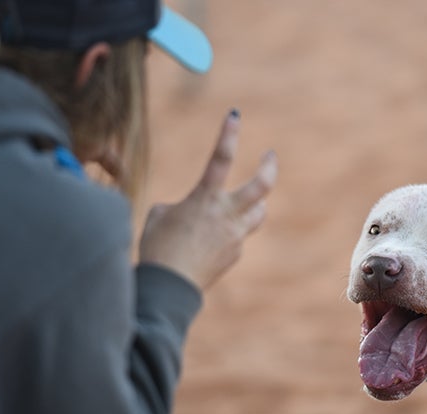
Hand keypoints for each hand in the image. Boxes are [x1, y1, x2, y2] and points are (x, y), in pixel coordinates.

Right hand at [139, 109, 277, 289]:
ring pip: (258, 213)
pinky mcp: (235, 254)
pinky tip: (208, 244)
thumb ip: (181, 206)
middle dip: (269, 168)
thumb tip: (191, 212)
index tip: (235, 114)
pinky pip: (238, 237)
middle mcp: (226, 215)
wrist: (169, 287)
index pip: (220, 159)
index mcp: (204, 199)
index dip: (228, 134)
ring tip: (247, 201)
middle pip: (261, 187)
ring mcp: (235, 236)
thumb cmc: (156, 248)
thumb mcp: (160, 217)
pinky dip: (229, 234)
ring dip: (255, 204)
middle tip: (270, 156)